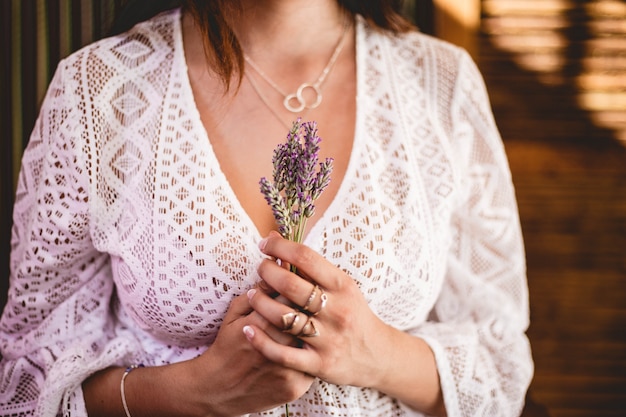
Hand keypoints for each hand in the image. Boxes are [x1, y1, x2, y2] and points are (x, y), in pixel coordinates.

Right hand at [183, 290, 313, 415]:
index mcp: (258, 324)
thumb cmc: (227, 346)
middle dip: (311, 309)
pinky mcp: (294, 387)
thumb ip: (257, 292)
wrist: (217, 389)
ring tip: (315, 326)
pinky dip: (314, 356)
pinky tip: (310, 350)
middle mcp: (273, 347)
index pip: (289, 298)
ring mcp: (285, 370)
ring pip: (314, 343)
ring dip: (316, 333)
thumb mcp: (234, 314)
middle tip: (313, 303)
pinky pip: (314, 366)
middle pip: (305, 319)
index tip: (302, 284)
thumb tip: (282, 267)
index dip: (299, 289)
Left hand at [246, 231, 395, 388]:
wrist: (376, 355)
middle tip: (259, 270)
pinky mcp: (320, 364)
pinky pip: (282, 354)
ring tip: (251, 295)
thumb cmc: (352, 313)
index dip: (280, 247)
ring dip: (259, 303)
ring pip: (283, 317)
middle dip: (267, 273)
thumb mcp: (341, 287)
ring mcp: (328, 339)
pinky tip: (248, 329)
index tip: (265, 245)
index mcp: (342, 286)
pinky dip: (261, 340)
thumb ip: (311, 267)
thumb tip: (275, 239)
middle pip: (291, 286)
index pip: (306, 258)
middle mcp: (337, 311)